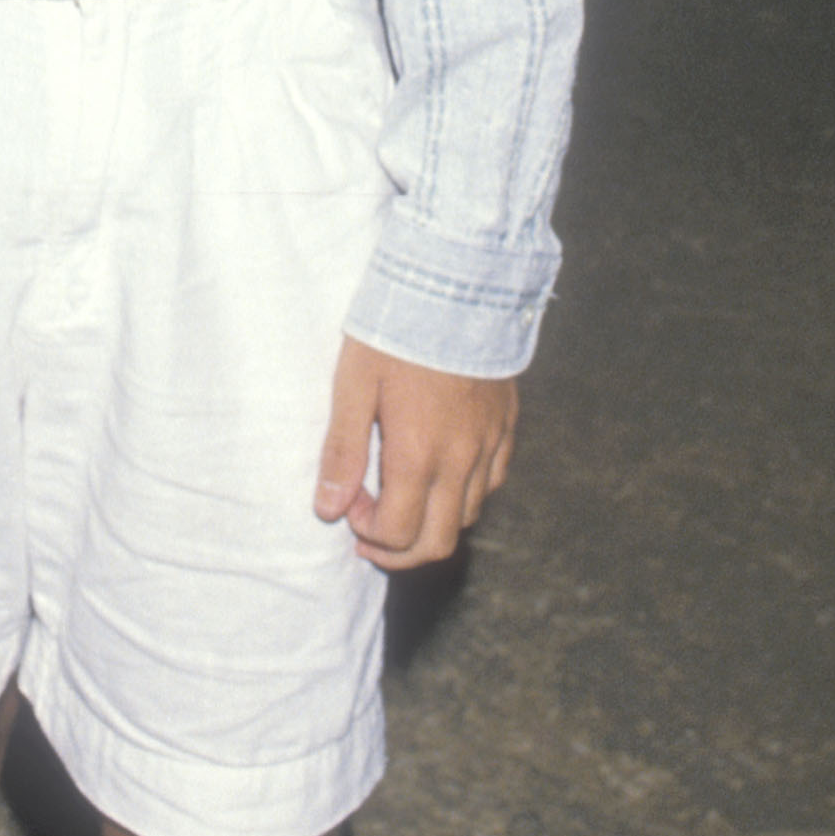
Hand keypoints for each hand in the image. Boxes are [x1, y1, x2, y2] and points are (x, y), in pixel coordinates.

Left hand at [315, 336, 517, 569]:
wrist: (454, 285)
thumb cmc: (395, 330)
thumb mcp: (354, 383)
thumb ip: (343, 450)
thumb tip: (328, 507)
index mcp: (418, 455)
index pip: (398, 533)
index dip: (368, 532)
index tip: (350, 504)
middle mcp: (460, 461)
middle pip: (437, 542)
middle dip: (400, 550)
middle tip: (372, 530)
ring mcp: (489, 445)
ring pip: (468, 516)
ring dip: (433, 522)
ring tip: (404, 499)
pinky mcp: (506, 425)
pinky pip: (492, 482)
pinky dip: (466, 494)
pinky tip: (442, 472)